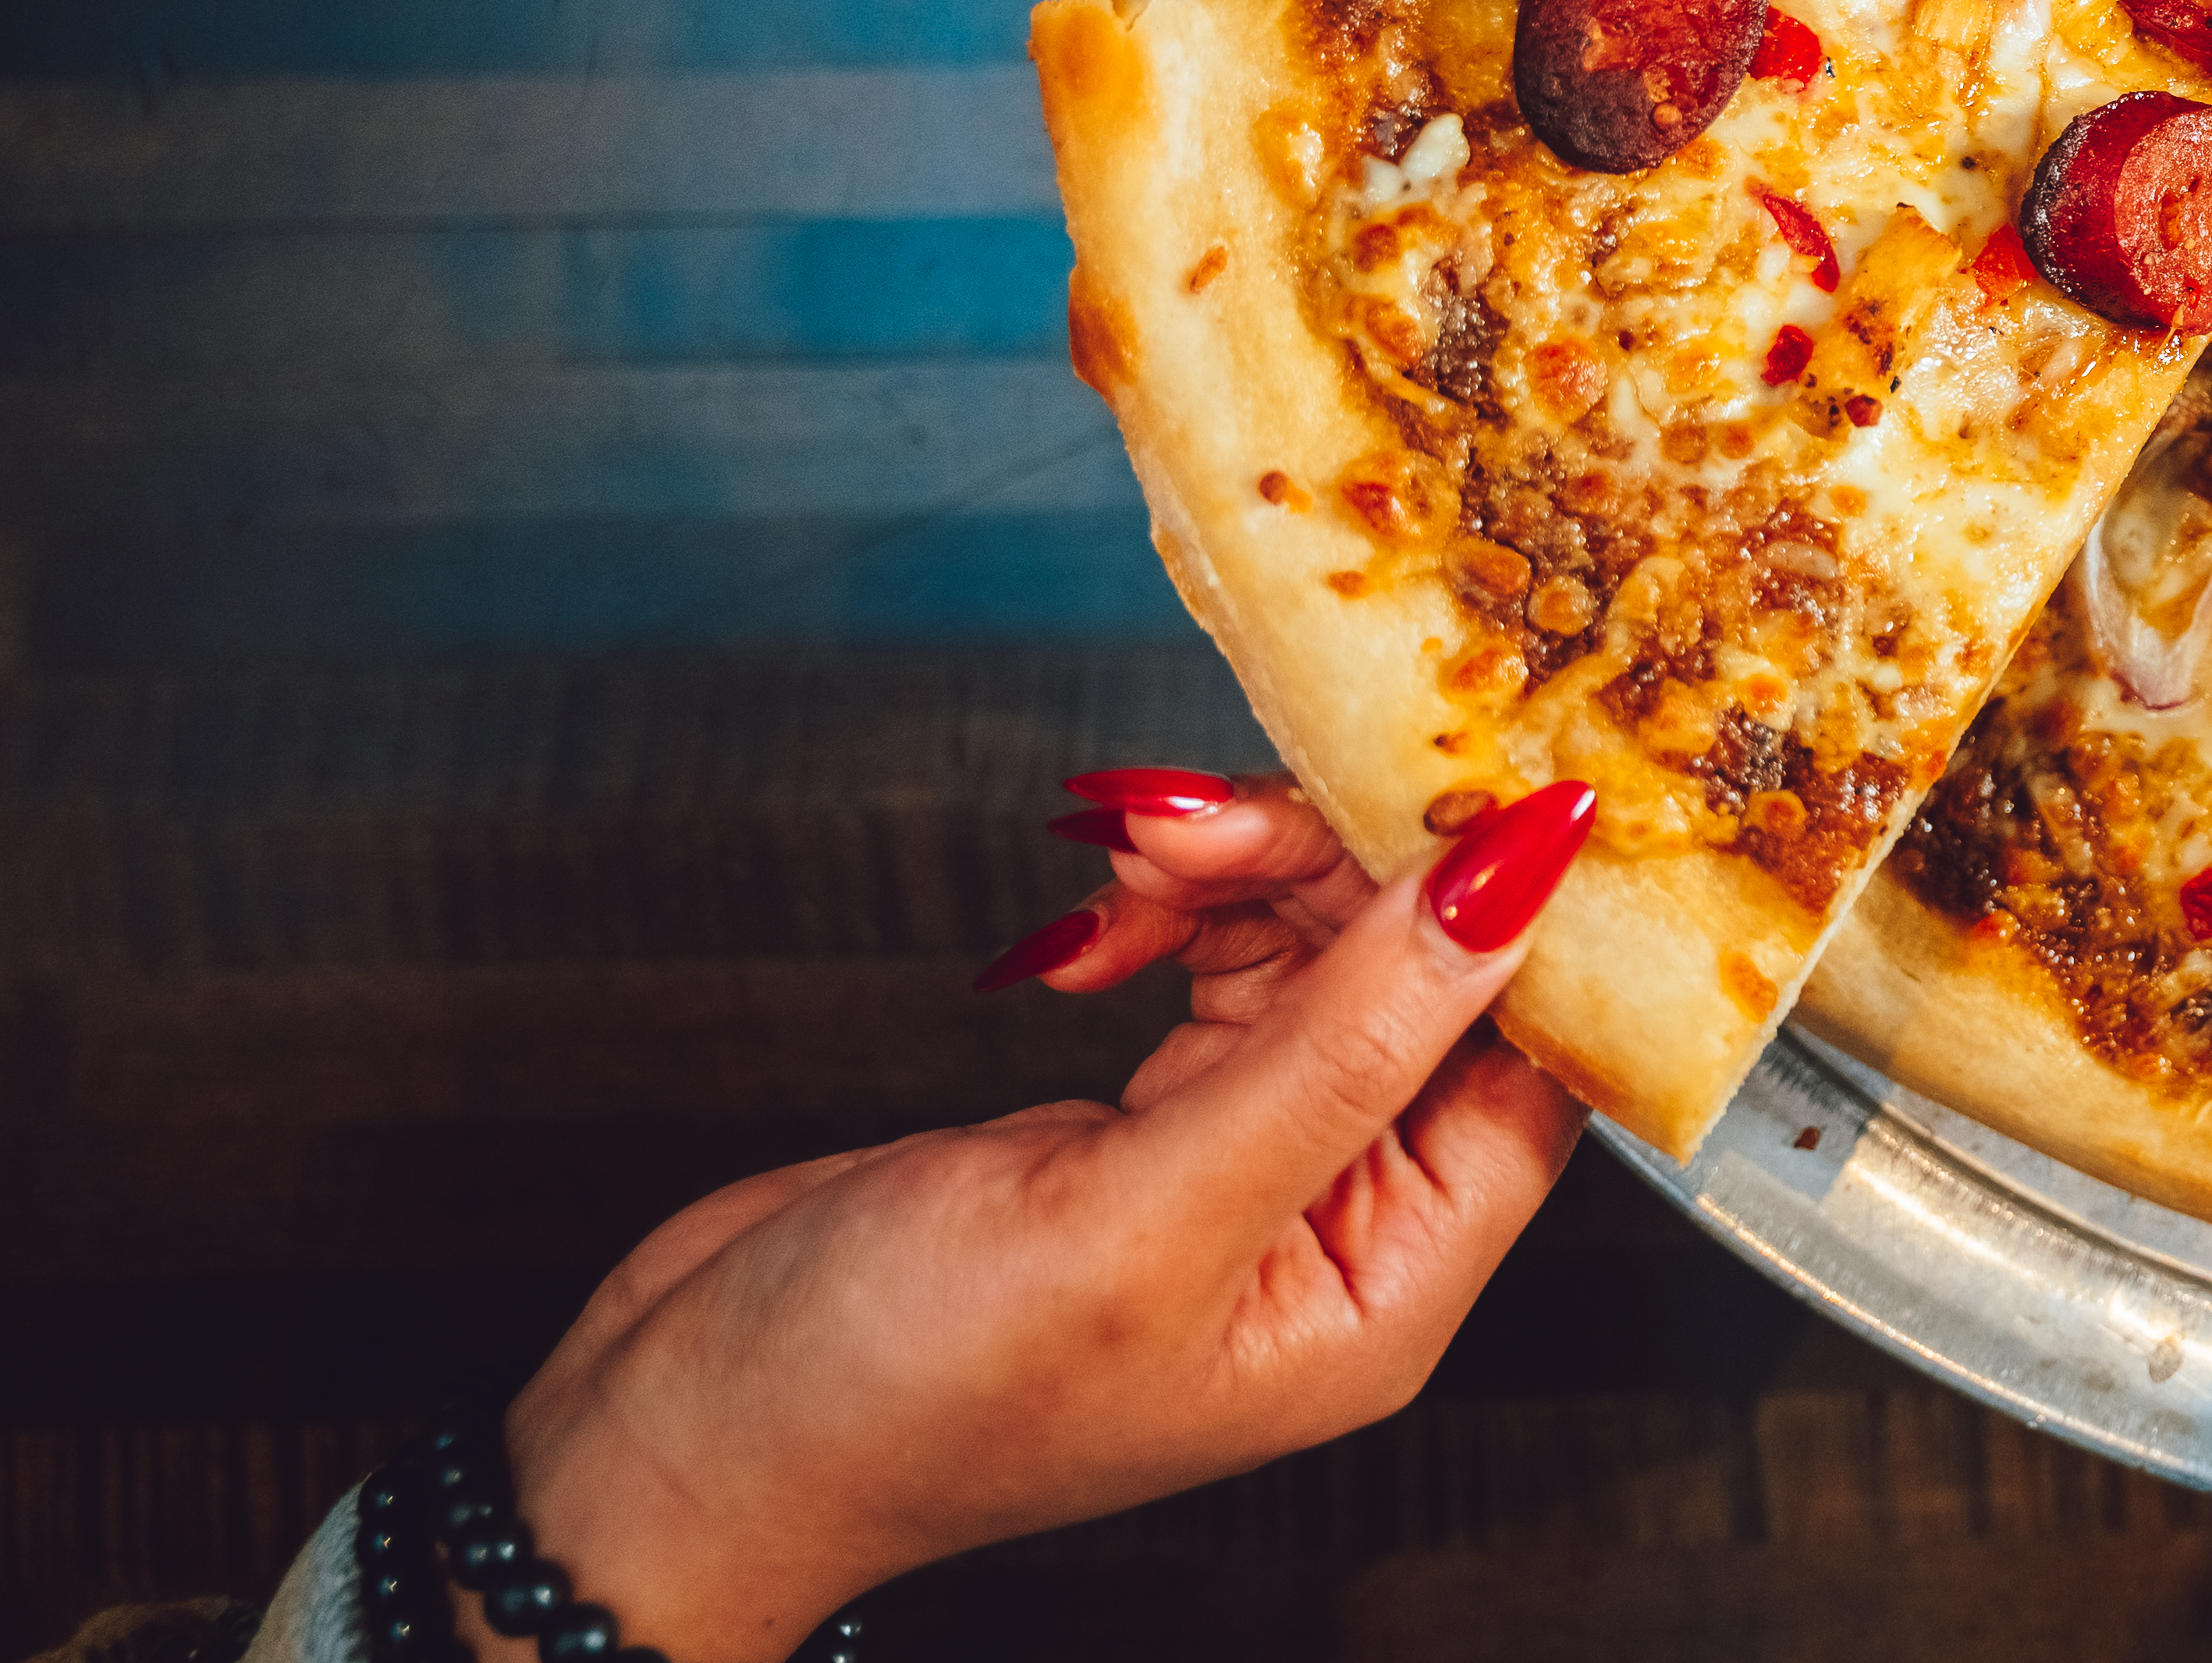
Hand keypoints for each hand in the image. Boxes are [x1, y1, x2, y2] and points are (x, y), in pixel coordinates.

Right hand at [480, 771, 1591, 1659]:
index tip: (1474, 782)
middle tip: (1200, 811)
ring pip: (1318, 947)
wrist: (682, 1429)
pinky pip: (1222, 959)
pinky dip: (1168, 906)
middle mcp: (1336, 1228)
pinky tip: (1098, 906)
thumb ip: (1344, 1043)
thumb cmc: (896, 1392)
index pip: (1530, 1064)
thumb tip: (1516, 888)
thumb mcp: (1149, 1212)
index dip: (1514, 918)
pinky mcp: (1150, 1114)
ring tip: (1126, 847)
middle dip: (1326, 866)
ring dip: (1234, 868)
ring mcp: (1241, 1163)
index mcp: (1385, 1292)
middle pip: (1418, 980)